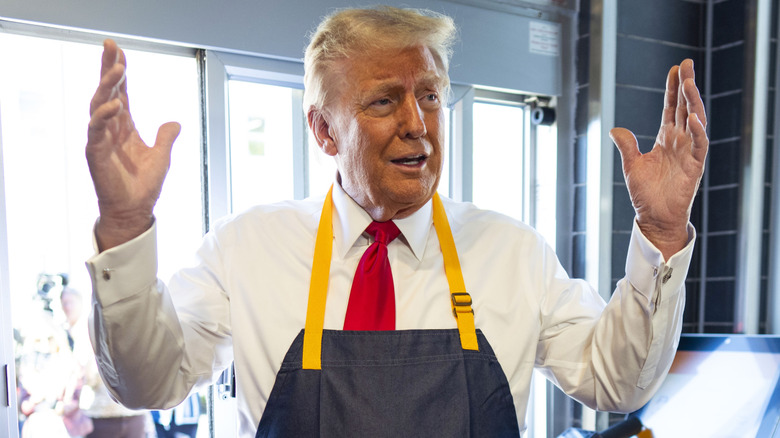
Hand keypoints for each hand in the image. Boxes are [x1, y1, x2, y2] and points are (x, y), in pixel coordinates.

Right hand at [86, 39, 180, 250]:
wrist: (134, 211)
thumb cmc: (143, 185)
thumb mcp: (161, 156)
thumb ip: (166, 137)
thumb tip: (175, 122)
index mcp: (124, 127)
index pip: (120, 93)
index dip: (120, 72)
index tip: (120, 51)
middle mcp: (109, 129)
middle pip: (106, 91)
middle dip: (108, 68)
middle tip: (110, 45)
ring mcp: (100, 139)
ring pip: (98, 105)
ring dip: (107, 85)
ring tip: (117, 68)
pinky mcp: (95, 153)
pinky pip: (96, 130)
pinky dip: (104, 116)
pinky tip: (115, 104)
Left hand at [610, 59, 707, 259]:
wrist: (654, 217)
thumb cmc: (646, 193)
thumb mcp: (631, 165)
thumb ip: (626, 145)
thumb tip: (615, 129)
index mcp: (666, 139)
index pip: (671, 108)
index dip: (673, 89)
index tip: (675, 69)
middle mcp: (680, 142)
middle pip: (685, 108)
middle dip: (687, 86)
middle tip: (687, 64)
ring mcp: (689, 152)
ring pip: (695, 121)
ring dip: (693, 102)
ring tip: (689, 83)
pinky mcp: (695, 166)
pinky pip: (699, 145)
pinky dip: (698, 131)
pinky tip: (693, 117)